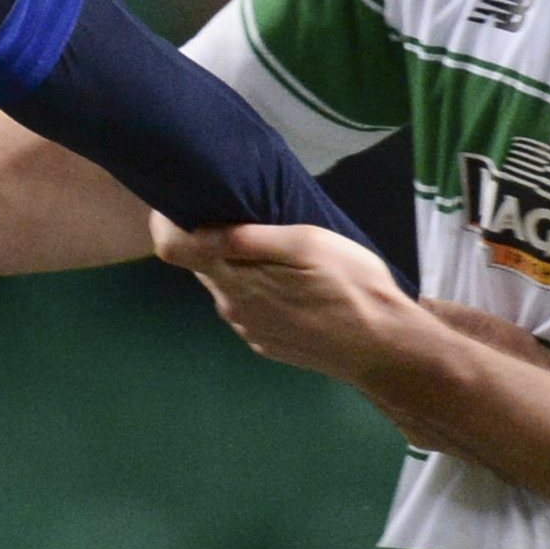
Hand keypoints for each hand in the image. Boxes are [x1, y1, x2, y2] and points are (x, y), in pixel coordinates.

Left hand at [149, 217, 422, 386]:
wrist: (383, 348)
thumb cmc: (351, 286)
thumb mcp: (307, 244)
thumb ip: (249, 238)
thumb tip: (199, 227)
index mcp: (236, 279)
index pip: (172, 249)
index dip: (166, 222)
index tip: (180, 200)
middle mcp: (232, 307)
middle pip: (201, 265)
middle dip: (210, 240)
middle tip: (246, 215)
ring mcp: (249, 330)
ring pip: (227, 287)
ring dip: (239, 267)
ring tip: (279, 250)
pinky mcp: (267, 344)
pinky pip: (248, 308)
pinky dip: (258, 290)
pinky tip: (293, 286)